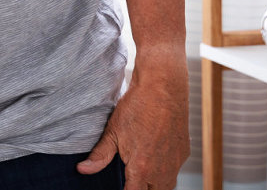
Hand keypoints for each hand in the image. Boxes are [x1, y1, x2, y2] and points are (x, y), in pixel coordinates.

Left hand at [77, 54, 188, 189]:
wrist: (163, 88)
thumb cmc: (137, 107)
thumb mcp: (113, 131)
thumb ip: (100, 155)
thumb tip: (83, 170)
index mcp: (142, 168)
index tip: (119, 186)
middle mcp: (162, 170)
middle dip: (140, 188)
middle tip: (128, 179)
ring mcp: (175, 162)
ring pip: (166, 185)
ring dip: (153, 183)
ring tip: (140, 174)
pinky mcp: (183, 152)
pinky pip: (174, 171)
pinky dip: (164, 171)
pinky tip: (153, 159)